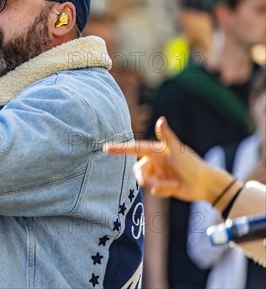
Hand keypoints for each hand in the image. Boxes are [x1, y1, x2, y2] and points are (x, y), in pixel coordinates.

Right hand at [104, 117, 221, 202]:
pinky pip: (152, 189)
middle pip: (138, 170)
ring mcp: (156, 172)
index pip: (133, 148)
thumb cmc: (192, 164)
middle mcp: (154, 160)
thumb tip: (161, 119)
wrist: (205, 184)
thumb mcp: (178, 149)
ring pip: (143, 180)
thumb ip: (167, 136)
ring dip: (155, 185)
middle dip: (145, 178)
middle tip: (156, 183)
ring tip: (170, 185)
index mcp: (155, 150)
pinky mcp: (160, 184)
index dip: (119, 148)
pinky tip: (174, 188)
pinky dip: (162, 191)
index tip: (105, 148)